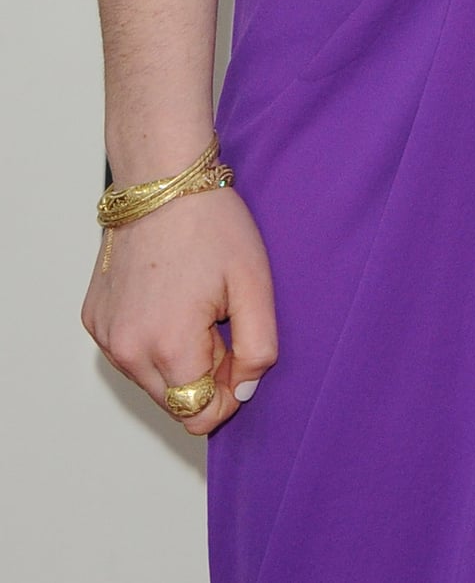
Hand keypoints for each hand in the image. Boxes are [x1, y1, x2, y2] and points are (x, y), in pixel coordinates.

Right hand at [81, 187, 278, 434]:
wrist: (163, 180)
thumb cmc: (212, 225)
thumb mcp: (255, 285)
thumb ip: (259, 349)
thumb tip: (243, 391)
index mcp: (169, 347)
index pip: (200, 415)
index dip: (229, 391)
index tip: (240, 351)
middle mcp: (127, 351)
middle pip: (174, 402)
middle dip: (204, 374)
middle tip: (220, 319)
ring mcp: (105, 337)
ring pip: (150, 380)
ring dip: (178, 357)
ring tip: (195, 304)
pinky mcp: (94, 321)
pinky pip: (129, 352)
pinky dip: (152, 338)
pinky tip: (168, 297)